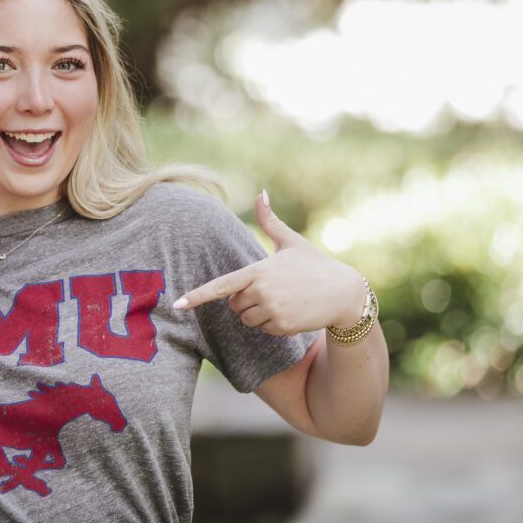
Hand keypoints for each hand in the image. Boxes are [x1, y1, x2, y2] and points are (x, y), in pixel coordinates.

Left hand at [173, 191, 365, 334]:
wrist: (344, 292)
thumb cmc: (315, 265)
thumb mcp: (291, 242)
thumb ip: (270, 221)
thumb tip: (261, 192)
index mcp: (258, 269)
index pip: (221, 285)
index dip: (197, 295)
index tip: (177, 304)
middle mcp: (262, 290)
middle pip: (233, 304)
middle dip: (245, 300)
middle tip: (271, 290)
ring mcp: (272, 309)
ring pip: (246, 319)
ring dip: (258, 313)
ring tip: (282, 300)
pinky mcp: (282, 325)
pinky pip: (263, 329)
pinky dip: (272, 324)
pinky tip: (290, 312)